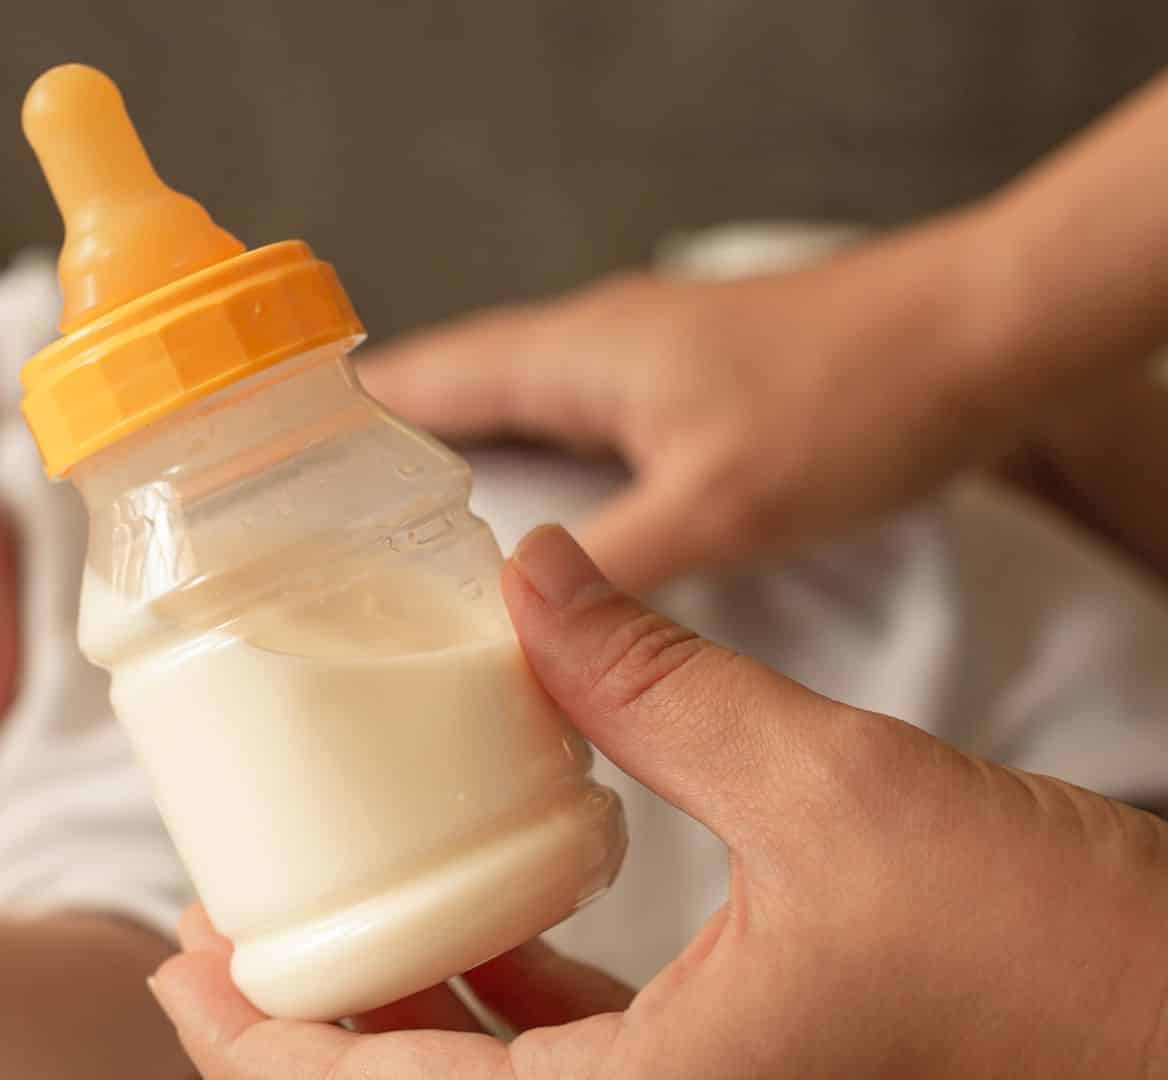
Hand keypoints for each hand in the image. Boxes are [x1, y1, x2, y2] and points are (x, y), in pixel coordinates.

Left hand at [150, 525, 1167, 1077]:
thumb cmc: (1053, 952)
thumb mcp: (830, 786)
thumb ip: (654, 680)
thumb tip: (530, 568)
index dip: (257, 1045)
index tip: (181, 960)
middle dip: (309, 1029)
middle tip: (227, 930)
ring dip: (400, 1012)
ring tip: (327, 912)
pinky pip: (582, 1064)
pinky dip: (508, 1002)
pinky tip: (478, 919)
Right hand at [357, 217, 1057, 592]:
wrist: (978, 336)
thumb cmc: (855, 396)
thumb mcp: (721, 502)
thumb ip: (606, 567)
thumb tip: (500, 627)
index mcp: (565, 355)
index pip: (405, 382)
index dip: (324, 434)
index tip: (255, 500)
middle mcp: (581, 348)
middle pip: (435, 403)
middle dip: (366, 472)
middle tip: (308, 566)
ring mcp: (626, 365)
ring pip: (498, 420)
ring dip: (443, 478)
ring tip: (388, 571)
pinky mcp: (671, 393)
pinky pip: (559, 435)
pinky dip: (519, 484)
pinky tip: (522, 552)